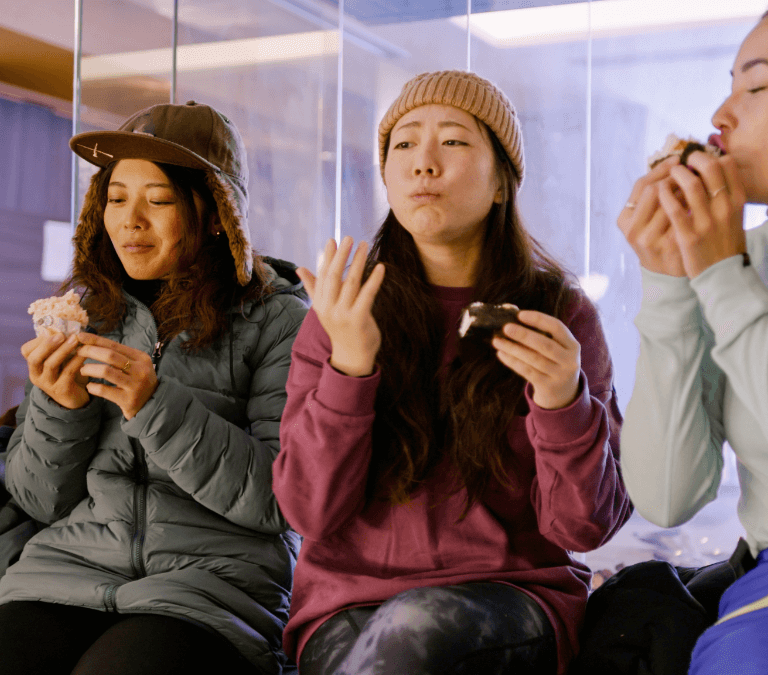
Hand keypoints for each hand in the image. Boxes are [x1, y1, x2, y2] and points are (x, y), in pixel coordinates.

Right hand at [22, 333, 89, 408]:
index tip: (55, 331)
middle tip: (62, 334)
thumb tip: (58, 328)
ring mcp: (48, 384)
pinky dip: (76, 360)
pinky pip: (68, 372)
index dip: (40, 340)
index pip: (27, 351)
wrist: (76, 398)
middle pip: (35, 358)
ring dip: (63, 350)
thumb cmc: (67, 373)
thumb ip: (58, 346)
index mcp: (34, 366)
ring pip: (51, 365)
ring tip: (75, 339)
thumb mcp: (60, 359)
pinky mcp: (62, 390)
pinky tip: (85, 353)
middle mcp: (36, 376)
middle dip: (48, 344)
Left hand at [76, 333, 157, 419]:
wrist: (152, 405)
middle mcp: (140, 370)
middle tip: (78, 352)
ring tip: (82, 370)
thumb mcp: (136, 366)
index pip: (114, 345)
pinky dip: (93, 387)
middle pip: (110, 355)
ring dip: (89, 369)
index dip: (95, 340)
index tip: (80, 336)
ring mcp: (135, 385)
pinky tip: (89, 387)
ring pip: (106, 372)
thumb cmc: (138, 382)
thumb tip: (94, 342)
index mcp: (141, 358)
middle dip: (90, 351)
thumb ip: (120, 356)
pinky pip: (104, 390)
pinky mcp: (128, 400)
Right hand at [297, 236, 384, 376]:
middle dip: (341, 255)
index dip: (327, 257)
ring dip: (359, 262)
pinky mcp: (359, 319)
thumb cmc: (340, 328)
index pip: (323, 276)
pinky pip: (368, 295)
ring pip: (351, 283)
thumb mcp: (324, 308)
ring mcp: (343, 315)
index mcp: (320, 304)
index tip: (332, 240)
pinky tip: (381, 267)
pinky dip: (374, 280)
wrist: (352, 356)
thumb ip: (314, 287)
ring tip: (365, 246)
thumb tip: (300, 268)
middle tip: (349, 238)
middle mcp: (328, 308)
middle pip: (334, 277)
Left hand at [492, 311, 580, 409]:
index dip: (538, 319)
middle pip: (544, 344)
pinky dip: (512, 361)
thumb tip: (513, 320)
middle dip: (524, 335)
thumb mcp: (558, 349)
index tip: (520, 314)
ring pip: (533, 359)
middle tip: (506, 327)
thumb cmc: (555, 362)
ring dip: (513, 348)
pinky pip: (527, 371)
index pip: (557, 327)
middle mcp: (570, 360)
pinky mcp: (548, 386)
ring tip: (497, 341)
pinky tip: (501, 353)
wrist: (564, 393)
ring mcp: (560, 375)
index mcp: (573, 345)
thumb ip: (542, 335)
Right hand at [617, 156, 686, 276]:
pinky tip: (700, 200)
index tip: (676, 159)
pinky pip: (684, 215)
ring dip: (685, 188)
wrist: (667, 275)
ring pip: (670, 200)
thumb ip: (650, 197)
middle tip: (689, 170)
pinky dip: (693, 203)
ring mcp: (651, 239)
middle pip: (654, 189)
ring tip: (695, 185)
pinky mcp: (671, 245)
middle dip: (674, 176)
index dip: (660, 169)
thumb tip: (669, 161)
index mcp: (624, 221)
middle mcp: (634, 231)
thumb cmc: (658, 240)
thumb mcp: (644, 220)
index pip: (641, 185)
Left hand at [659, 152, 746, 278]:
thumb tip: (709, 172)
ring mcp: (707, 222)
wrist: (723, 275)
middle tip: (682, 160)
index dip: (709, 156)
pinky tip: (660, 191)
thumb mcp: (734, 216)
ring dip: (676, 174)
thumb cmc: (725, 243)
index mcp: (738, 201)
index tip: (697, 158)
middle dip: (693, 159)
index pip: (727, 165)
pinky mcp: (689, 236)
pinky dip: (665, 195)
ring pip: (691, 185)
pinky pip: (674, 209)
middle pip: (710, 169)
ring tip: (670, 174)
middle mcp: (724, 208)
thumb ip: (724, 196)